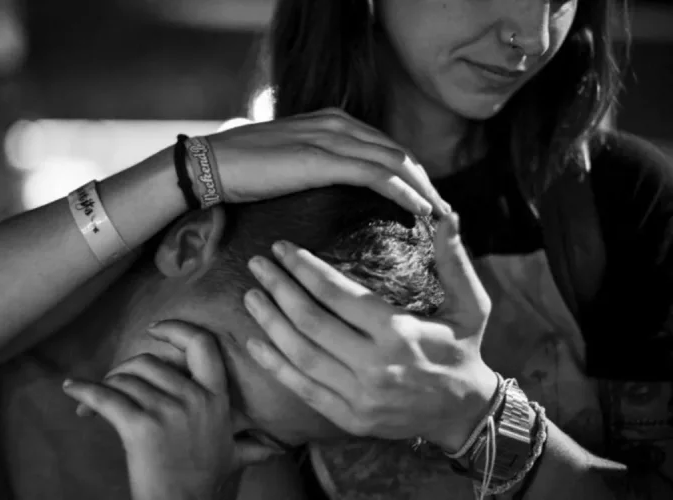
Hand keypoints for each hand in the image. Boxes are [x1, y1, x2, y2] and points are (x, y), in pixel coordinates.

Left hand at [62, 322, 280, 499]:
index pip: (202, 346)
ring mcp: (167, 411)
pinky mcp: (139, 427)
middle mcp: (194, 398)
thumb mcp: (233, 456)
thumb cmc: (204, 483)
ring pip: (126, 380)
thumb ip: (252, 444)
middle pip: (150, 362)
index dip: (177, 330)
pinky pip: (106, 399)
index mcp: (216, 398)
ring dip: (106, 386)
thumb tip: (277, 447)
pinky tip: (71, 388)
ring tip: (94, 399)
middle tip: (115, 383)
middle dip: (126, 369)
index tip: (156, 328)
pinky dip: (84, 391)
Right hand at [207, 108, 450, 215]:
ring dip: (423, 190)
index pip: (385, 147)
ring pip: (394, 163)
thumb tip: (334, 185)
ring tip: (442, 216)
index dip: (411, 173)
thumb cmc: (245, 168)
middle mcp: (337, 124)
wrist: (211, 164)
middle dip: (426, 182)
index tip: (427, 199)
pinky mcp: (322, 159)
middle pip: (398, 153)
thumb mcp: (291, 159)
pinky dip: (404, 193)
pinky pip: (377, 176)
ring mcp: (330, 139)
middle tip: (445, 212)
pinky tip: (420, 211)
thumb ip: (317, 163)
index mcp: (332, 122)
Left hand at [241, 213, 497, 451]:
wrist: (465, 413)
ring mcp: (360, 396)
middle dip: (278, 288)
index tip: (282, 248)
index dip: (304, 268)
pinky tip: (254, 343)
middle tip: (257, 264)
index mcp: (400, 332)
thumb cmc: (463, 350)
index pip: (338, 294)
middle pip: (310, 321)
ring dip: (270, 322)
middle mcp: (375, 365)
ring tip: (251, 296)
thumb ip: (454, 261)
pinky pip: (303, 389)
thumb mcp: (472, 304)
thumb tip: (447, 217)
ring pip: (301, 354)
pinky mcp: (350, 418)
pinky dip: (275, 365)